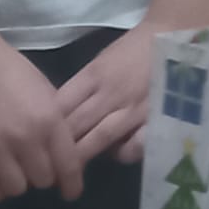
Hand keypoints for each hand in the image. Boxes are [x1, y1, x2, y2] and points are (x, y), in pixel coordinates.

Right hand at [0, 17, 83, 203]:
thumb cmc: (11, 71)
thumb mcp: (46, 92)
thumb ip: (57, 124)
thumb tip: (65, 155)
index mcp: (49, 120)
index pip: (69, 167)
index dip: (72, 185)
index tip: (70, 192)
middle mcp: (24, 138)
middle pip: (42, 181)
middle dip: (43, 177)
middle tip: (35, 167)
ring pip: (15, 189)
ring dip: (18, 183)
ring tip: (14, 170)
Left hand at [57, 22, 162, 165]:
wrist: (172, 37)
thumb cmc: (132, 50)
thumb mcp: (100, 62)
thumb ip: (83, 88)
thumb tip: (63, 116)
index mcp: (94, 75)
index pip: (61, 105)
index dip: (45, 125)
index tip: (37, 140)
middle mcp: (110, 93)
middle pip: (75, 125)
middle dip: (58, 147)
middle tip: (46, 165)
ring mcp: (133, 108)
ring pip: (99, 138)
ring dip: (82, 156)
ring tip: (71, 172)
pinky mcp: (155, 118)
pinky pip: (135, 144)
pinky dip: (122, 153)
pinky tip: (117, 154)